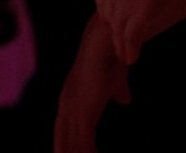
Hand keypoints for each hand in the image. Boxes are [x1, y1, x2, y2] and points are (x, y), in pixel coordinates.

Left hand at [55, 14, 130, 152]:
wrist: (109, 43)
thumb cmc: (111, 59)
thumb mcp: (115, 80)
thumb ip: (118, 91)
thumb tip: (124, 100)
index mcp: (71, 98)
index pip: (63, 126)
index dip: (64, 141)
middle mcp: (67, 103)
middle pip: (61, 135)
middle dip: (63, 150)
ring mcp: (73, 105)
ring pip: (70, 139)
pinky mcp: (84, 107)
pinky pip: (83, 136)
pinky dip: (86, 150)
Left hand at [93, 0, 185, 63]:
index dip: (109, 13)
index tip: (112, 22)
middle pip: (108, 17)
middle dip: (112, 32)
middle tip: (116, 44)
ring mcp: (124, 1)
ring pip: (118, 30)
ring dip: (120, 46)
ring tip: (124, 58)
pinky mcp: (140, 12)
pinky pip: (131, 36)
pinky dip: (130, 49)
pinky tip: (132, 59)